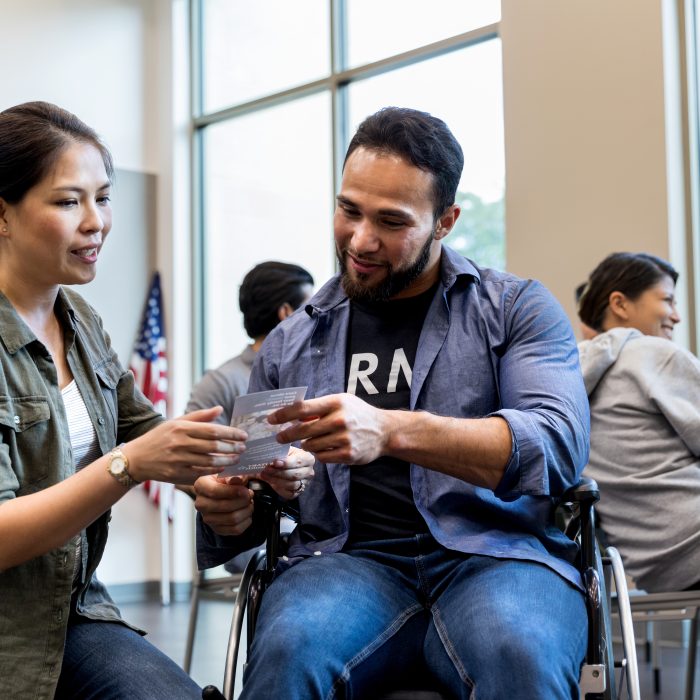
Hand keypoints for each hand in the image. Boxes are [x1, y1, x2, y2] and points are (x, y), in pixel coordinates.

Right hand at [123, 407, 246, 484]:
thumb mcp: (176, 422)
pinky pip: (200, 473)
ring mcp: (177, 460)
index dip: (231, 433)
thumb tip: (220, 408)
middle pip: (213, 446)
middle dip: (232, 447)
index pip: (213, 430)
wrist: (135, 459)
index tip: (243, 435)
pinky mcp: (175, 474)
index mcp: (181, 428)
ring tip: (236, 458)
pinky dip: (214, 471)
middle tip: (243, 448)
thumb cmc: (159, 438)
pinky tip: (223, 468)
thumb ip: (200, 416)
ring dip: (227, 461)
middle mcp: (179, 443)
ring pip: (209, 461)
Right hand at [194, 474, 253, 535]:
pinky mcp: (217, 529)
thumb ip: (234, 475)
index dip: (233, 491)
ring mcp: (208, 518)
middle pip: (225, 507)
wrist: (221, 493)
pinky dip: (246, 521)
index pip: (215, 491)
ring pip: (232, 519)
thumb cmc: (225, 481)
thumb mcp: (228, 472)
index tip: (245, 490)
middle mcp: (201, 503)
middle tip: (250, 495)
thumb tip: (238, 479)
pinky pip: (236, 529)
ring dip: (246, 510)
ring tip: (250, 503)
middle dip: (243, 501)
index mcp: (201, 486)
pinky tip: (247, 512)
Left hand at [258, 446, 315, 499]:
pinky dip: (278, 488)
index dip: (286, 463)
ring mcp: (305, 483)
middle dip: (278, 472)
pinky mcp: (298, 492)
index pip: (298, 462)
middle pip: (295, 475)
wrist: (287, 467)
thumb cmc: (287, 456)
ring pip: (291, 485)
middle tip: (266, 469)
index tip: (274, 462)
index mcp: (308, 459)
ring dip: (276, 480)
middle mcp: (309, 472)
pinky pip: (289, 493)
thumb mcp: (285, 451)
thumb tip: (270, 458)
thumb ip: (280, 454)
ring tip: (264, 475)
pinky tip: (270, 482)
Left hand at [269, 394, 387, 464]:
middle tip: (278, 437)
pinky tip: (324, 448)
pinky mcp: (347, 455)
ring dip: (307, 444)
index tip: (271, 419)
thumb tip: (291, 413)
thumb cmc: (358, 414)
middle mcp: (340, 420)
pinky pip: (321, 456)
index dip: (284, 414)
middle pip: (303, 429)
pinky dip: (319, 453)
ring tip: (311, 440)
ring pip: (310, 444)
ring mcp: (344, 438)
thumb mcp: (341, 402)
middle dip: (287, 434)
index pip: (302, 408)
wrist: (384, 431)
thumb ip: (319, 407)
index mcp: (336, 402)